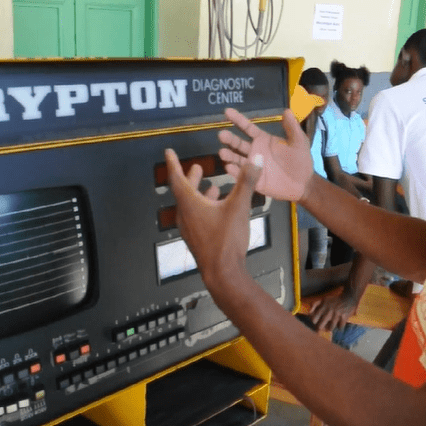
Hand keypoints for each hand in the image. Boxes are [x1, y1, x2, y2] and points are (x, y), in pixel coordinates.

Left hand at [165, 148, 261, 295]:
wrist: (222, 273)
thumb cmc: (227, 239)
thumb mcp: (239, 206)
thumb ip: (247, 181)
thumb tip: (257, 158)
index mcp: (189, 204)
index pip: (177, 178)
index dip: (173, 163)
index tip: (168, 152)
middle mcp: (185, 215)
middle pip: (184, 191)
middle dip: (190, 178)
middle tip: (196, 167)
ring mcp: (189, 229)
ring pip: (191, 206)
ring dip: (199, 194)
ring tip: (213, 187)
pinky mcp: (197, 239)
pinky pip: (196, 217)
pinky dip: (204, 208)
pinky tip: (219, 211)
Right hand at [218, 108, 313, 201]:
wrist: (304, 183)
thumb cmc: (301, 160)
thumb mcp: (299, 142)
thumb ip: (292, 127)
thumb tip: (287, 110)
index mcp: (263, 140)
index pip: (247, 128)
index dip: (238, 119)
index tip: (227, 111)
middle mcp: (255, 151)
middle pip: (238, 143)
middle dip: (229, 139)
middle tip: (221, 135)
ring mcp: (253, 166)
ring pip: (237, 159)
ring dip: (229, 155)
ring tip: (222, 153)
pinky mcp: (253, 180)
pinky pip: (242, 175)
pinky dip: (235, 172)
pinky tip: (229, 167)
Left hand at [308, 291, 359, 331]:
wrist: (348, 298)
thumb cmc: (335, 300)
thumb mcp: (324, 299)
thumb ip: (315, 304)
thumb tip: (309, 312)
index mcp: (323, 308)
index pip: (314, 319)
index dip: (314, 322)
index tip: (317, 322)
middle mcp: (328, 312)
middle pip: (320, 326)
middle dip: (321, 328)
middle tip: (323, 328)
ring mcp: (336, 315)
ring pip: (330, 328)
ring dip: (331, 328)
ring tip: (332, 325)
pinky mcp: (344, 317)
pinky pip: (340, 327)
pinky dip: (340, 326)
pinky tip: (340, 323)